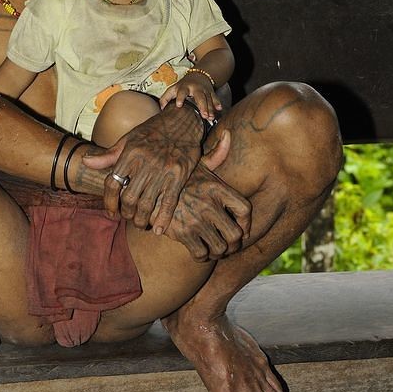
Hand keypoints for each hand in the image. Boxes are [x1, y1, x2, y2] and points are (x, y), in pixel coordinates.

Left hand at [83, 105, 210, 231]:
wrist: (182, 120)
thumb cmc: (153, 130)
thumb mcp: (129, 138)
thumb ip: (109, 155)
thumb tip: (86, 162)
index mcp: (131, 153)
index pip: (112, 182)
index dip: (108, 201)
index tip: (110, 212)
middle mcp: (146, 162)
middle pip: (129, 197)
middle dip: (126, 213)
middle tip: (127, 217)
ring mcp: (163, 170)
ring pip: (147, 204)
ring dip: (141, 219)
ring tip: (140, 223)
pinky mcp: (179, 175)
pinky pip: (169, 202)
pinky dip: (163, 218)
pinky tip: (158, 229)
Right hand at [157, 134, 251, 259]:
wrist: (145, 182)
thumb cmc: (174, 171)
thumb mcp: (195, 161)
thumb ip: (216, 153)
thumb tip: (228, 135)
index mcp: (216, 187)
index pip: (244, 209)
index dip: (247, 223)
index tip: (242, 229)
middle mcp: (209, 204)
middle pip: (235, 234)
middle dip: (234, 244)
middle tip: (229, 245)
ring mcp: (196, 219)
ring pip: (220, 247)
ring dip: (219, 252)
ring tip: (214, 249)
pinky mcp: (181, 232)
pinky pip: (201, 253)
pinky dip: (202, 256)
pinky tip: (198, 250)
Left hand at [159, 73, 220, 122]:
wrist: (199, 74)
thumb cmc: (183, 85)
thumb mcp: (173, 88)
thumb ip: (165, 97)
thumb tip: (161, 108)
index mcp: (184, 87)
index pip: (181, 92)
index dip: (180, 98)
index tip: (178, 105)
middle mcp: (195, 88)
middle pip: (199, 97)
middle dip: (201, 106)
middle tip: (203, 115)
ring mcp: (204, 90)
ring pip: (208, 99)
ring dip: (210, 108)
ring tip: (210, 117)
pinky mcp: (211, 92)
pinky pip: (215, 98)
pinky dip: (217, 103)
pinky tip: (219, 109)